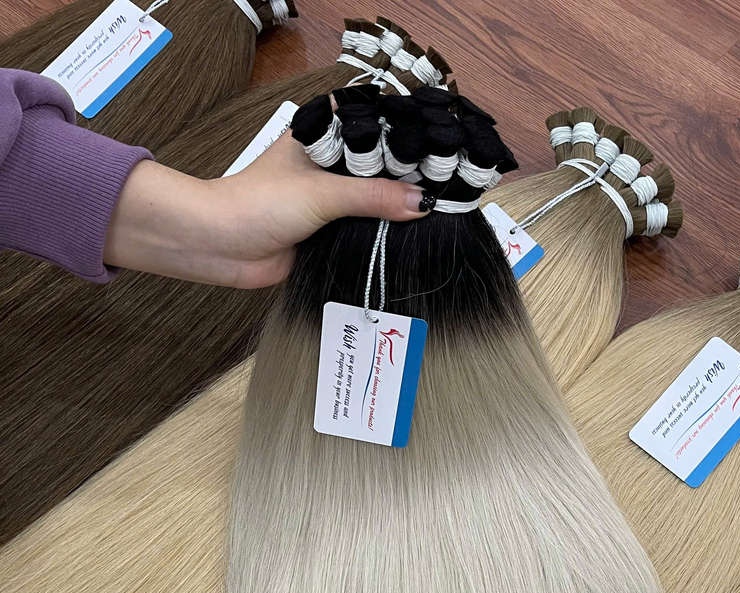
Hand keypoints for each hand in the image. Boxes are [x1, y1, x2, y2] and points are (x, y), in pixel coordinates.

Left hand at [103, 131, 427, 287]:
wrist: (220, 247)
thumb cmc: (258, 204)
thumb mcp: (322, 193)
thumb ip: (373, 196)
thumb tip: (422, 202)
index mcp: (323, 136)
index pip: (375, 127)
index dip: (408, 137)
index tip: (443, 148)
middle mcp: (329, 164)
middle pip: (380, 166)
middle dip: (408, 178)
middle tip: (447, 186)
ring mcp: (330, 198)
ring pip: (375, 199)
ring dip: (398, 210)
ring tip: (439, 213)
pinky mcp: (329, 230)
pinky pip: (365, 229)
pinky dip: (385, 234)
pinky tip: (413, 237)